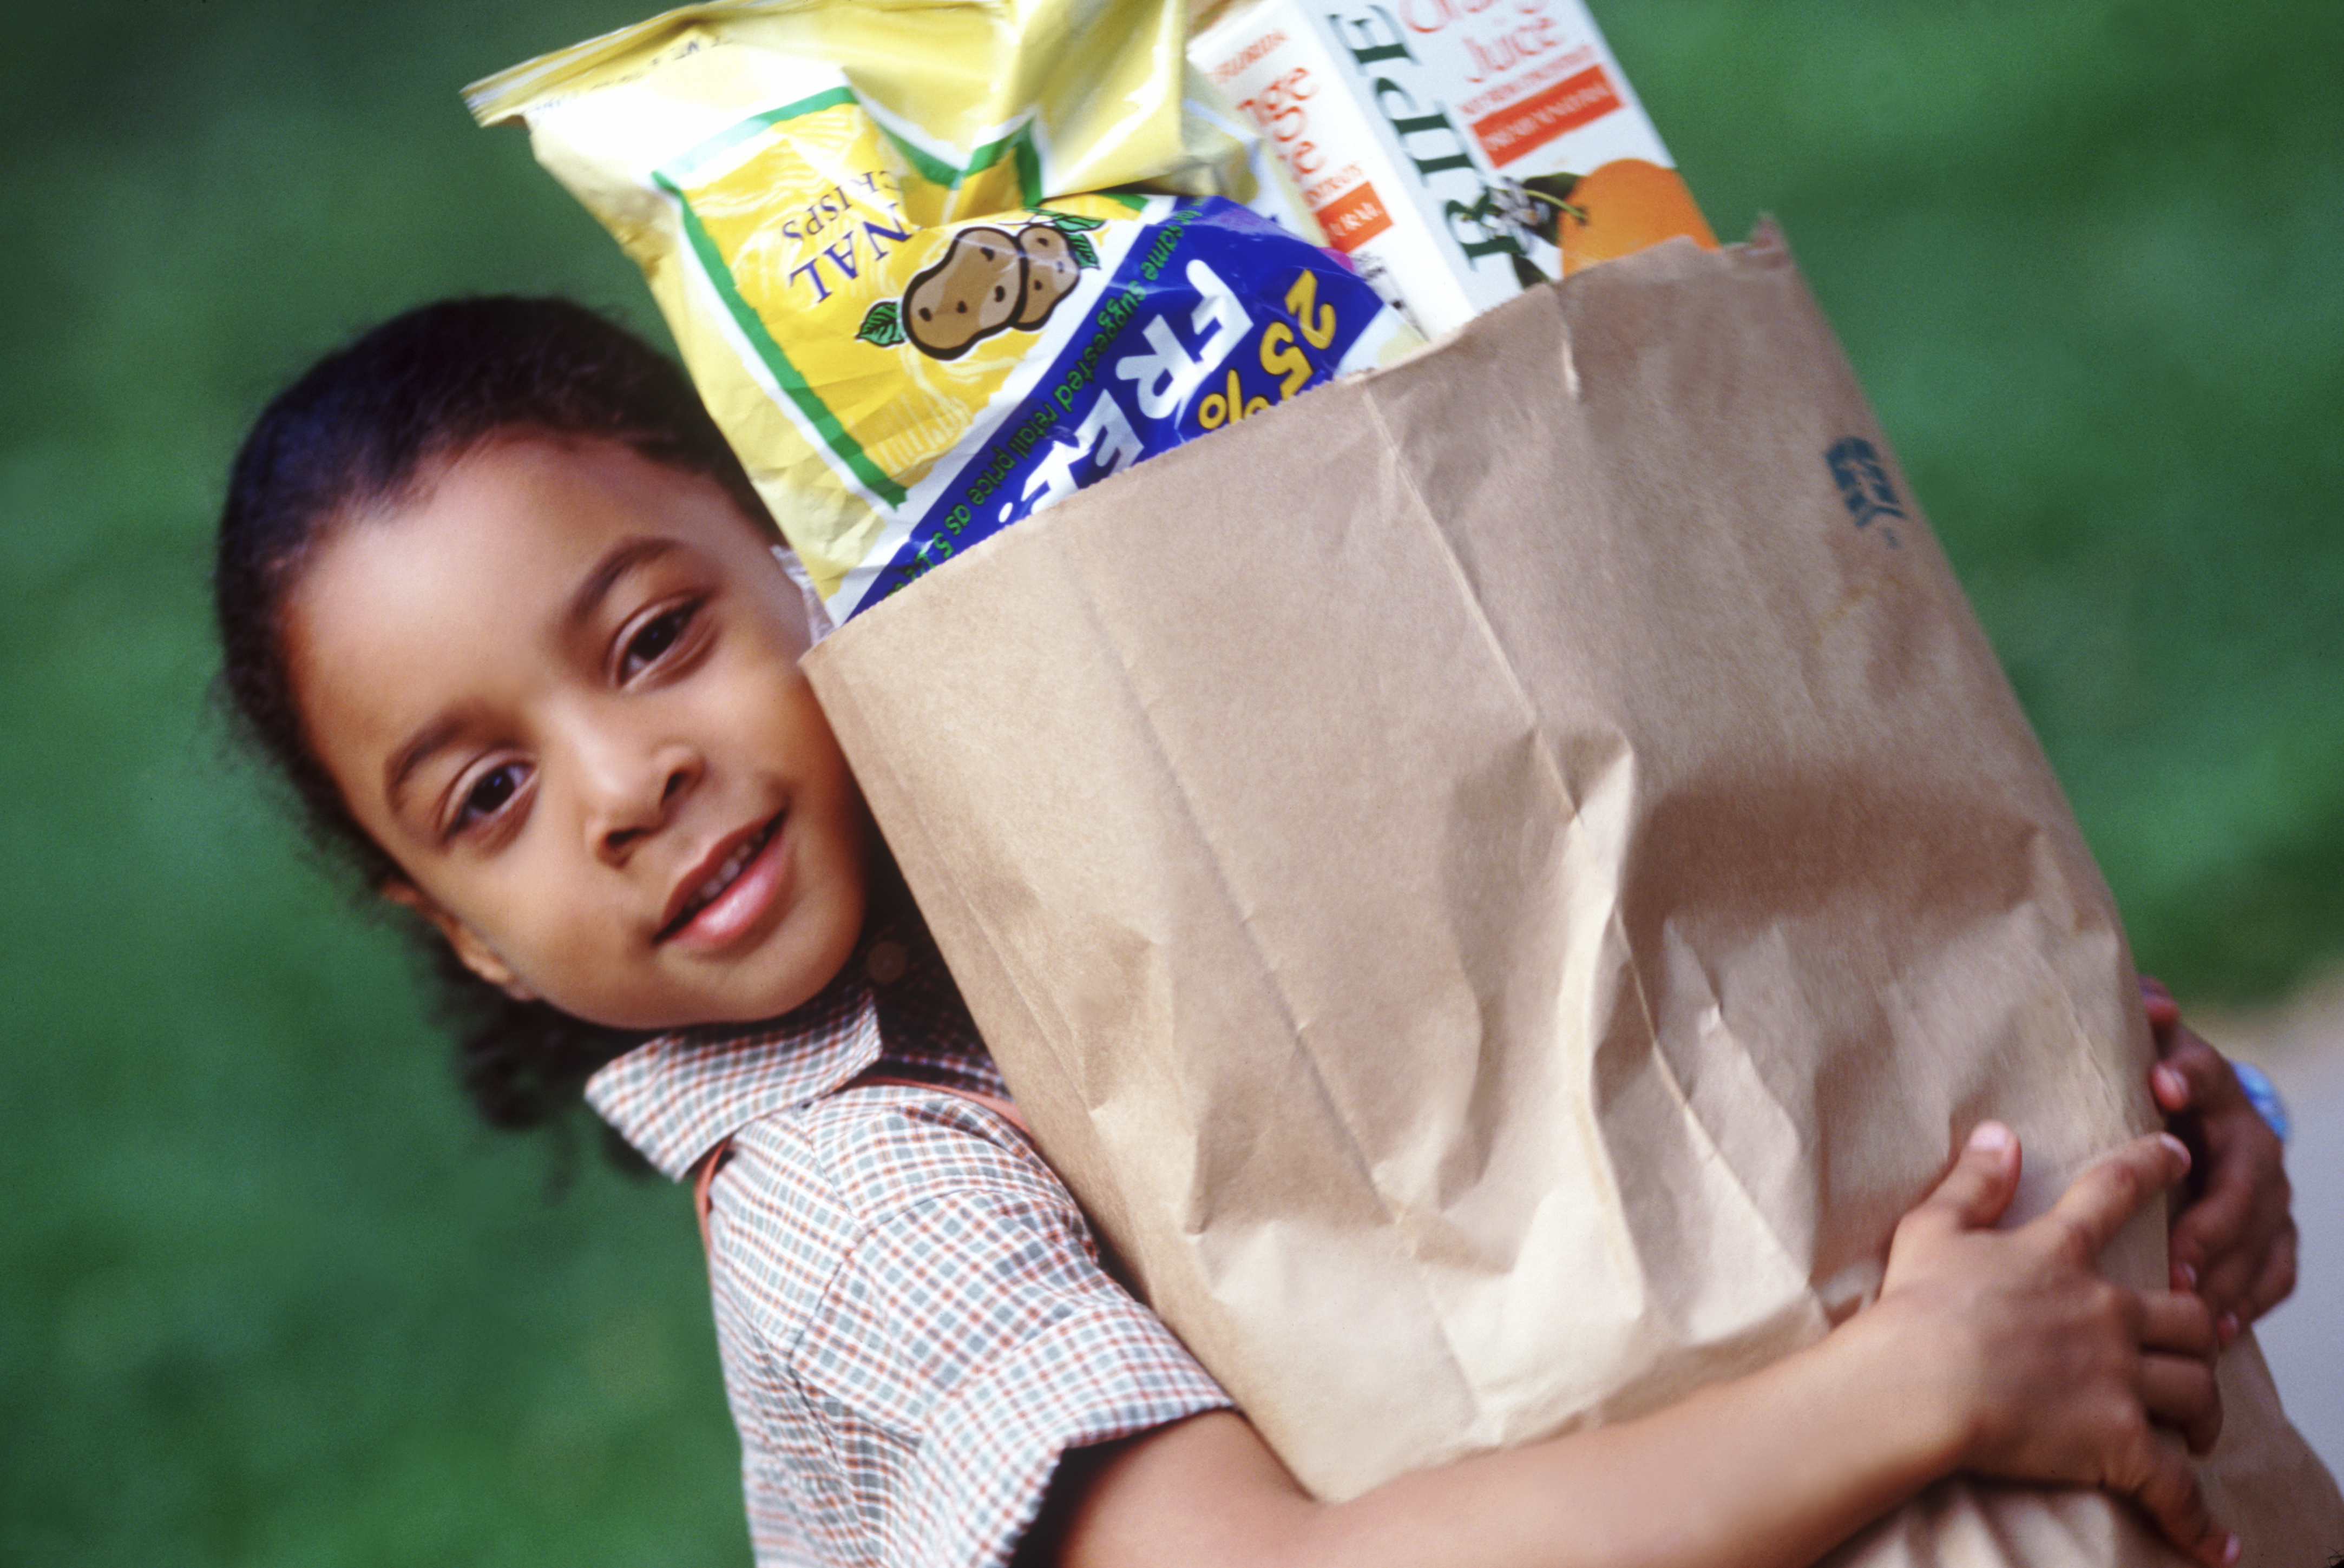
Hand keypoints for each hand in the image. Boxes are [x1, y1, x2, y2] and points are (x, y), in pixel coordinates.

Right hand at [1874, 1124, 2231, 1565]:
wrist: (1917, 1384)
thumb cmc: (1914, 1308)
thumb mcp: (1931, 1230)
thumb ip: (1972, 1182)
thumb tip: (1997, 1133)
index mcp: (2059, 1257)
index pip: (2116, 1193)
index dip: (2152, 1166)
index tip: (2180, 1153)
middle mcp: (2105, 1312)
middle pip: (2190, 1315)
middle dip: (2202, 1333)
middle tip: (2195, 1350)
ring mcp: (2118, 1377)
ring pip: (2199, 1390)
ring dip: (2204, 1414)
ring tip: (2197, 1433)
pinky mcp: (2118, 1442)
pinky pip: (2175, 1486)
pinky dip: (2199, 1519)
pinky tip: (2214, 1544)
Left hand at [2142, 975, 2297, 1336]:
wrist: (2182, 1106)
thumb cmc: (2139, 1083)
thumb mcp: (2136, 1051)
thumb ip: (2142, 1024)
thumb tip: (2150, 998)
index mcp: (2212, 1083)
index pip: (2207, 1072)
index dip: (2190, 1075)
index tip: (2163, 1086)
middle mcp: (2250, 1136)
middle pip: (2244, 1182)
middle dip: (2211, 1223)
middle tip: (2174, 1257)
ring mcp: (2269, 1189)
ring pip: (2261, 1238)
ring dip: (2226, 1274)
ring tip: (2189, 1307)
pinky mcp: (2273, 1231)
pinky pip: (2274, 1271)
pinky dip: (2251, 1300)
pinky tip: (2221, 1330)